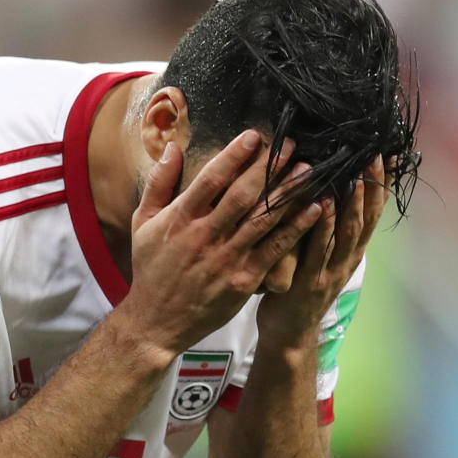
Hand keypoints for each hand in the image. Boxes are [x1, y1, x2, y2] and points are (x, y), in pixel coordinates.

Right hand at [117, 130, 322, 355]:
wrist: (156, 322)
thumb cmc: (150, 270)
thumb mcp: (143, 223)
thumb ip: (158, 183)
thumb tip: (172, 146)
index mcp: (181, 219)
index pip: (211, 179)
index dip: (234, 155)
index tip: (254, 136)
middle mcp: (205, 236)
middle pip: (243, 195)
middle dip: (269, 167)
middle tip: (292, 144)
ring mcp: (227, 259)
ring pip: (264, 219)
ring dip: (289, 192)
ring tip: (309, 170)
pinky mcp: (244, 279)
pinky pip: (275, 249)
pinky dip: (296, 228)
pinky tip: (315, 209)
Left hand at [255, 155, 389, 347]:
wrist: (290, 334)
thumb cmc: (301, 288)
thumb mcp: (322, 255)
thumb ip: (329, 228)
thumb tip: (330, 187)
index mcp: (352, 250)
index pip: (374, 211)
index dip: (382, 183)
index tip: (389, 153)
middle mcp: (348, 258)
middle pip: (367, 217)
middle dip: (373, 184)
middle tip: (376, 153)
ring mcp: (331, 270)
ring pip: (348, 232)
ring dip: (354, 201)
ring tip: (358, 172)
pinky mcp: (310, 281)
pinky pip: (318, 250)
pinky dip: (323, 225)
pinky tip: (323, 203)